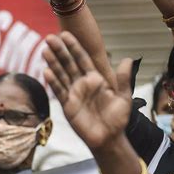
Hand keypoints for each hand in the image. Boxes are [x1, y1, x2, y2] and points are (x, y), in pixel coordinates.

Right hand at [43, 32, 132, 150]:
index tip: (65, 34)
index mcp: (95, 79)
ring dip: (53, 63)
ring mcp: (73, 93)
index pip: (82, 58)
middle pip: (68, 63)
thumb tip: (129, 60)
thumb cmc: (117, 118)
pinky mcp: (67, 105)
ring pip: (61, 74)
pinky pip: (59, 91)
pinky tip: (46, 71)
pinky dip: (53, 81)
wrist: (108, 138)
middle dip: (59, 51)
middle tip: (49, 38)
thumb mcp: (123, 97)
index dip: (74, 47)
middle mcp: (82, 83)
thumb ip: (123, 79)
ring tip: (45, 50)